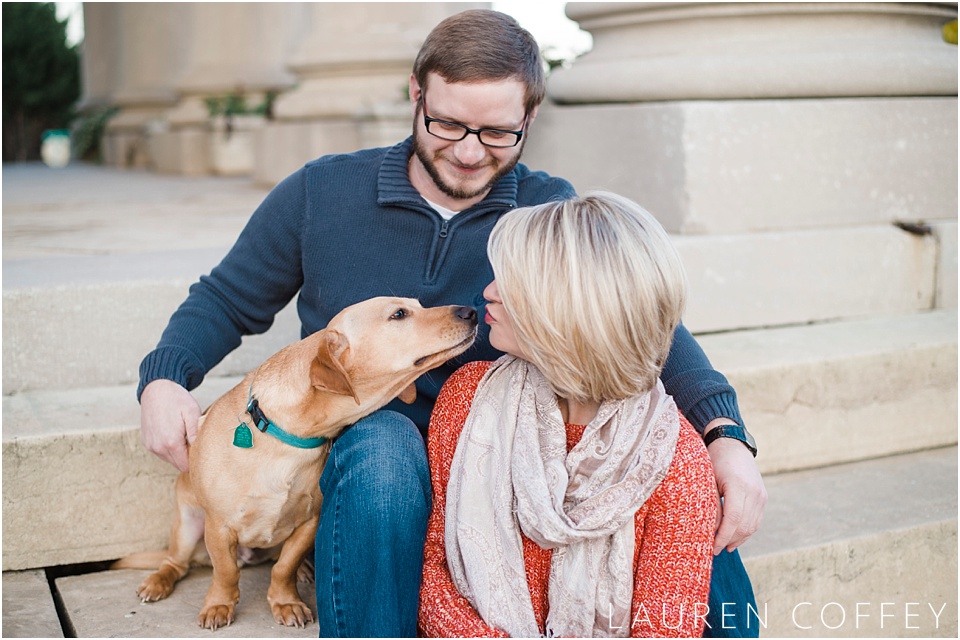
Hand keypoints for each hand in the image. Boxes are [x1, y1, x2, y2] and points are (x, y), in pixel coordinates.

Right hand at [140, 379, 201, 471]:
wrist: (156, 389)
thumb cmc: (177, 399)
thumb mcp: (192, 413)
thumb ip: (196, 434)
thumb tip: (200, 450)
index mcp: (171, 442)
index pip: (186, 465)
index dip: (195, 460)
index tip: (202, 450)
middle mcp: (158, 447)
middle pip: (178, 464)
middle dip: (187, 457)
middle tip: (194, 440)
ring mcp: (151, 445)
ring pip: (169, 459)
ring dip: (178, 452)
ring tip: (183, 434)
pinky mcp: (147, 442)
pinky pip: (161, 452)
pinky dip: (169, 447)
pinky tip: (173, 433)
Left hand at [703, 419, 766, 553]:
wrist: (732, 443)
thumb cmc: (714, 460)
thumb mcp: (708, 481)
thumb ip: (712, 505)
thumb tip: (712, 530)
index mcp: (739, 486)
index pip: (733, 520)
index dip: (723, 536)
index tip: (712, 548)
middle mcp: (754, 492)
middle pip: (744, 526)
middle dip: (729, 540)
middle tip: (714, 549)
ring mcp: (761, 495)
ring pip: (753, 526)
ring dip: (739, 538)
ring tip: (724, 546)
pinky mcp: (763, 497)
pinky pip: (756, 520)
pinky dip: (746, 531)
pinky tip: (734, 537)